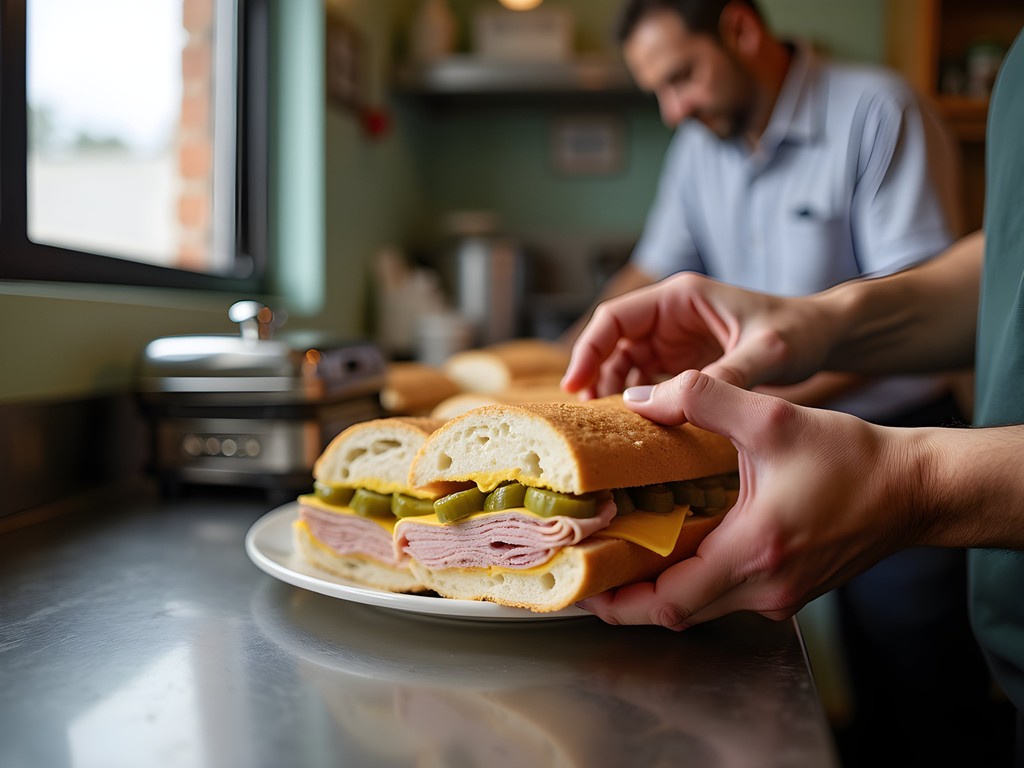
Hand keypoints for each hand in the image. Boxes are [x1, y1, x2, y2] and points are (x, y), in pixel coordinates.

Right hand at [560, 272, 833, 399]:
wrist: (828, 337)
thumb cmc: (800, 332)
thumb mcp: (766, 353)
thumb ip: (721, 378)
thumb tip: (664, 406)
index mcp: (680, 297)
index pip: (615, 318)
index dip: (589, 350)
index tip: (576, 386)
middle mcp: (671, 316)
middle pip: (613, 345)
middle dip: (598, 378)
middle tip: (591, 419)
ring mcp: (677, 340)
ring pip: (627, 366)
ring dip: (617, 393)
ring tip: (613, 427)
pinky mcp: (687, 362)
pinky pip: (650, 381)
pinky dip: (641, 402)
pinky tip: (641, 426)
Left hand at [577, 370, 919, 628]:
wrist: (913, 489)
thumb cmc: (851, 457)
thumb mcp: (771, 416)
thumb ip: (702, 398)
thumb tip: (642, 400)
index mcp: (755, 551)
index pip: (668, 603)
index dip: (617, 601)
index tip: (581, 585)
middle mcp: (764, 588)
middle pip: (676, 614)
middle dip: (628, 597)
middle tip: (591, 567)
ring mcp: (779, 597)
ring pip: (701, 608)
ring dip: (660, 586)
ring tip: (624, 552)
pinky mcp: (788, 591)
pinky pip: (726, 596)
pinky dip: (694, 578)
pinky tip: (678, 545)